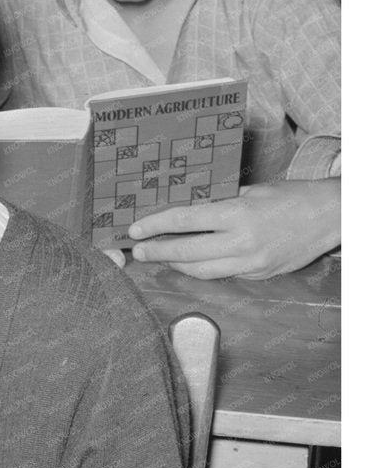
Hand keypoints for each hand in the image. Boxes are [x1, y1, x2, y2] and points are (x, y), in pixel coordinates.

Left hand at [128, 179, 340, 278]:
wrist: (331, 217)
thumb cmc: (290, 197)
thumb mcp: (251, 191)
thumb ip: (219, 201)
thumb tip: (184, 207)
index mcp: (237, 215)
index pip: (184, 220)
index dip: (155, 225)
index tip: (135, 229)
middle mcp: (242, 243)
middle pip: (186, 251)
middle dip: (157, 252)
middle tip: (138, 251)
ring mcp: (251, 264)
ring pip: (200, 271)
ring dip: (175, 265)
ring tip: (159, 257)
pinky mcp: (258, 276)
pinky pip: (221, 275)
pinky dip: (201, 269)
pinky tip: (189, 262)